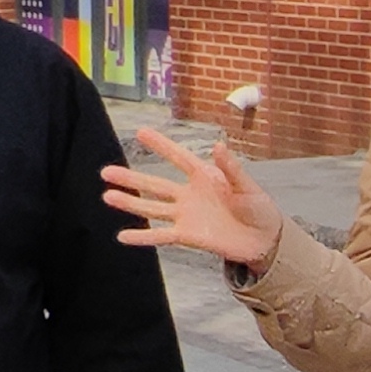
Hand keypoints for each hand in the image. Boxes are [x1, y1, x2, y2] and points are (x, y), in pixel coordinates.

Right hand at [103, 126, 283, 268]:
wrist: (264, 239)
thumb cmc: (259, 208)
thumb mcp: (248, 186)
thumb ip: (232, 169)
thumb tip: (219, 146)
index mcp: (205, 176)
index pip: (178, 157)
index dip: (161, 145)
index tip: (141, 132)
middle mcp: (190, 194)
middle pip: (155, 184)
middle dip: (131, 178)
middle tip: (106, 172)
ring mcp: (186, 215)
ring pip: (152, 207)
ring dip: (130, 203)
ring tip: (108, 197)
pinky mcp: (188, 235)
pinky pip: (161, 235)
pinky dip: (143, 236)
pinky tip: (123, 236)